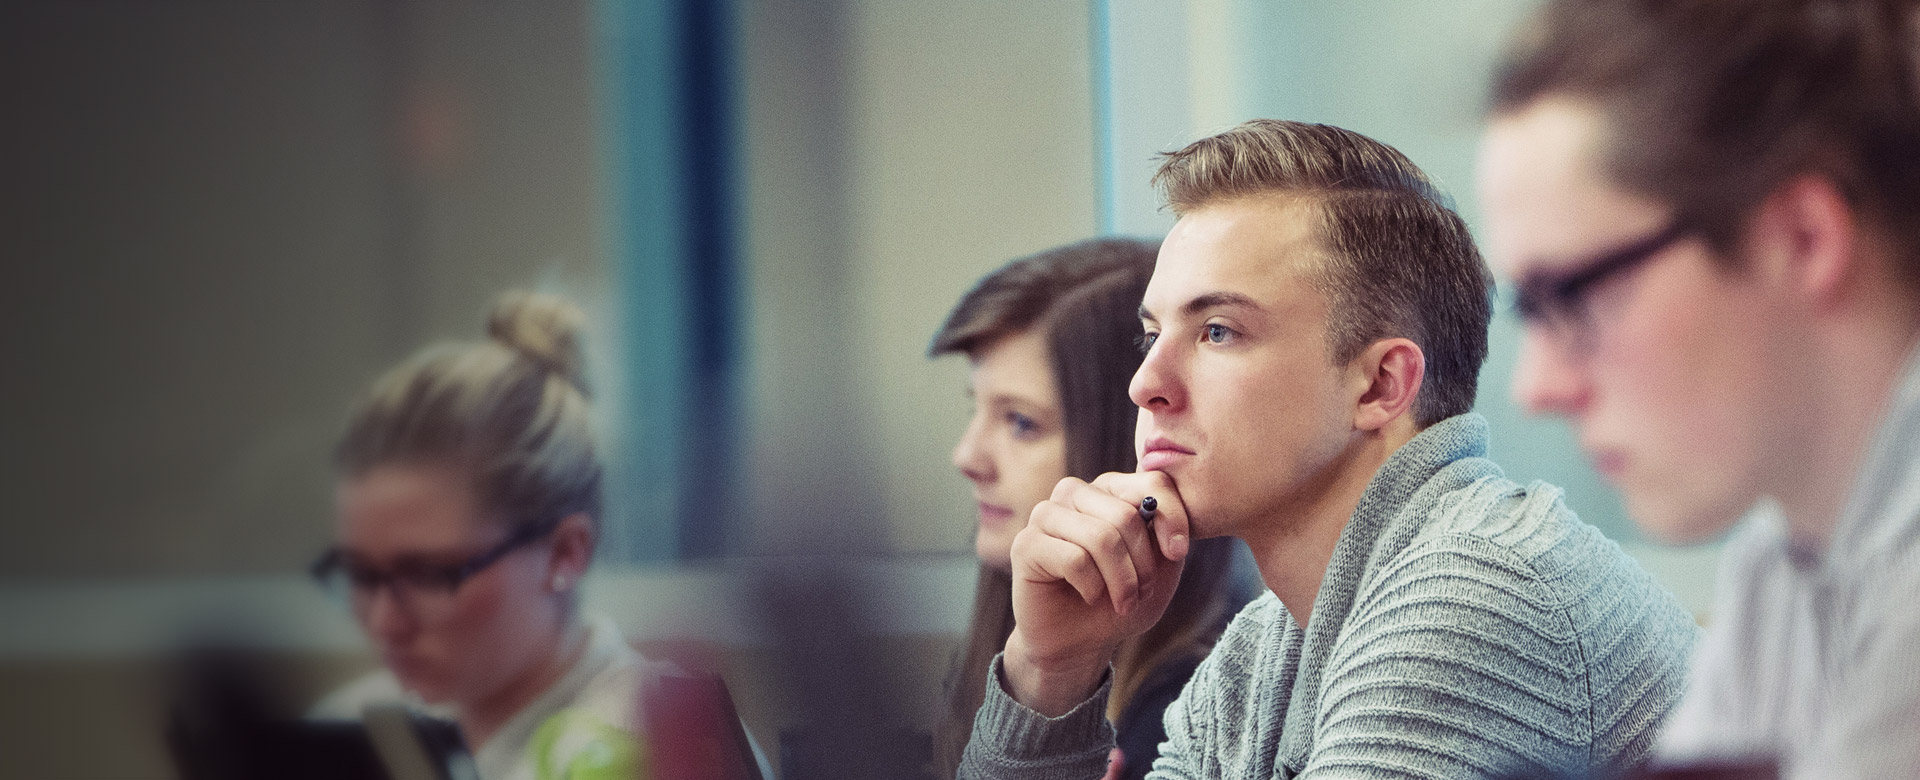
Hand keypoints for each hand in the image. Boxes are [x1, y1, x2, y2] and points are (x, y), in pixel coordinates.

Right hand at [1002, 471, 1190, 714]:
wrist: (1079, 642)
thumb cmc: (1120, 600)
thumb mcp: (1161, 568)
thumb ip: (1167, 532)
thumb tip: (1157, 510)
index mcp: (1109, 489)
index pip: (1152, 482)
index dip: (1173, 518)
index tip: (1177, 553)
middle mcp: (1075, 493)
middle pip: (1125, 515)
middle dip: (1143, 564)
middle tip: (1140, 593)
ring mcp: (1046, 515)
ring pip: (1100, 538)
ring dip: (1120, 581)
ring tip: (1121, 601)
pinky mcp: (1026, 544)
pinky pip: (1074, 560)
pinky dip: (1092, 587)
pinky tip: (1088, 595)